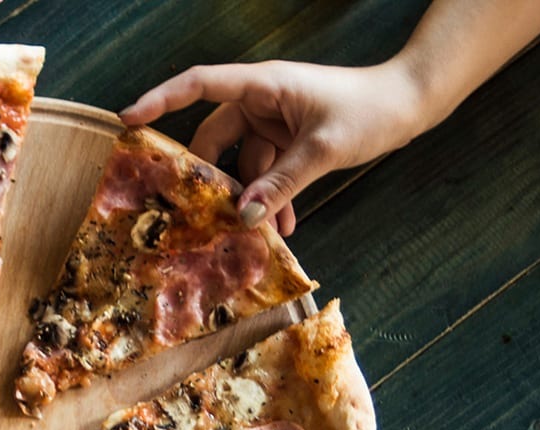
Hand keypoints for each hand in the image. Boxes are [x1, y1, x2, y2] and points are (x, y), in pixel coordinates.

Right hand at [120, 60, 436, 235]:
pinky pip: (268, 172)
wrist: (410, 104)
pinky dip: (271, 197)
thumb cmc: (369, 109)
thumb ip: (282, 183)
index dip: (161, 99)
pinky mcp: (290, 140)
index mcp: (263, 85)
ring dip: (251, 197)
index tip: (129, 119)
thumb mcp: (323, 149)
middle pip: (216, 137)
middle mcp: (262, 99)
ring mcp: (275, 121)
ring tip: (259, 233)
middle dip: (213, 177)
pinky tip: (282, 227)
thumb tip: (244, 215)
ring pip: (244, 163)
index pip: (200, 85)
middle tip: (203, 212)